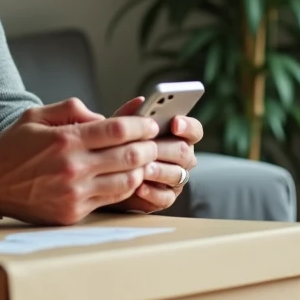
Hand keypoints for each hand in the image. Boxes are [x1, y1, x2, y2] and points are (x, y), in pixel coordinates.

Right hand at [0, 98, 160, 225]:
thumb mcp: (36, 116)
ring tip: (144, 160)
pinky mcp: (73, 212)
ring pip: (127, 181)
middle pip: (129, 156)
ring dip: (141, 169)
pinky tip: (126, 177)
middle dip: (149, 147)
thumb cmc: (14, 147)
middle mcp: (73, 168)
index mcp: (65, 140)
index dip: (141, 126)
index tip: (150, 124)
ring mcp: (74, 193)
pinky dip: (125, 187)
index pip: (117, 130)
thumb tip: (103, 117)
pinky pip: (112, 199)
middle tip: (155, 142)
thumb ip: (71, 110)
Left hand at [104, 96, 201, 213]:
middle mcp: (182, 158)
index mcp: (178, 137)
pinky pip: (165, 197)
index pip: (194, 130)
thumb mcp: (122, 131)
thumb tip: (140, 100)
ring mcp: (176, 179)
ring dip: (159, 170)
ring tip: (142, 167)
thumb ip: (131, 116)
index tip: (174, 123)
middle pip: (185, 152)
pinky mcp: (166, 198)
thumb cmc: (118, 148)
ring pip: (177, 174)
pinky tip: (139, 186)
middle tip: (151, 147)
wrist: (104, 177)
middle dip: (166, 149)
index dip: (188, 126)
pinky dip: (152, 192)